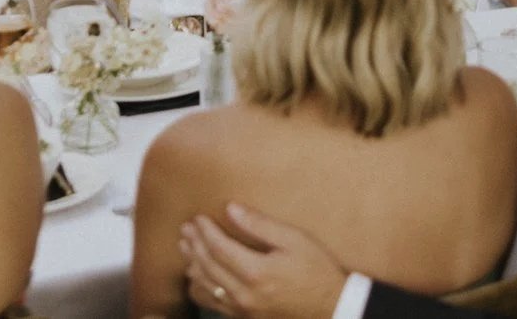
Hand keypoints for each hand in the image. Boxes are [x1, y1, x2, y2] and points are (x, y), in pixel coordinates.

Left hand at [179, 204, 349, 318]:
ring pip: (204, 286)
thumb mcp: (294, 240)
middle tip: (186, 228)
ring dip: (192, 263)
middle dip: (194, 244)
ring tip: (186, 246)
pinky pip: (211, 303)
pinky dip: (199, 287)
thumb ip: (260, 225)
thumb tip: (231, 208)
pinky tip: (196, 275)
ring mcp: (242, 309)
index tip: (198, 217)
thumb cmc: (316, 270)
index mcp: (256, 272)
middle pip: (207, 266)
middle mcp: (244, 294)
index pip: (219, 248)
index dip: (205, 231)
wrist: (331, 307)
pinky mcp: (243, 317)